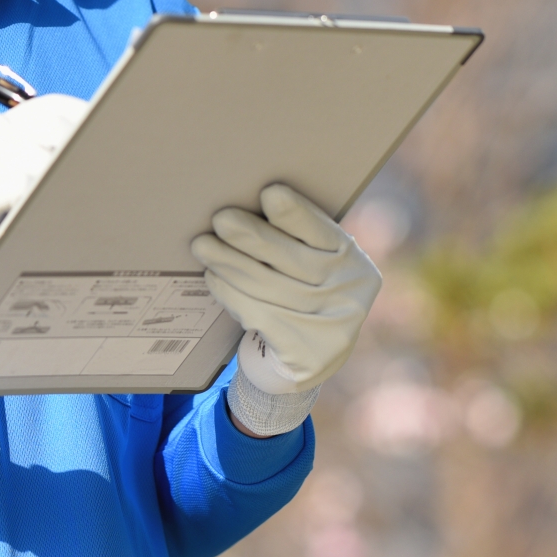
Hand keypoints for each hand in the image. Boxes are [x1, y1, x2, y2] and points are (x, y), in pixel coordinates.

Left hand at [191, 184, 380, 426]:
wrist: (304, 361)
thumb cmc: (300, 296)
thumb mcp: (312, 268)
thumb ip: (296, 241)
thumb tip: (248, 203)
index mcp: (353, 263)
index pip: (323, 233)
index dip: (296, 215)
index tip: (269, 194)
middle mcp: (350, 295)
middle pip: (291, 260)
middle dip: (252, 237)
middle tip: (221, 219)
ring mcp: (332, 329)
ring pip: (268, 286)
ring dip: (230, 263)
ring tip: (203, 246)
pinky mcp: (306, 355)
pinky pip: (258, 314)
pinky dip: (230, 293)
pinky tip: (214, 278)